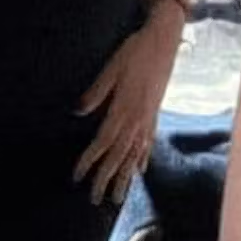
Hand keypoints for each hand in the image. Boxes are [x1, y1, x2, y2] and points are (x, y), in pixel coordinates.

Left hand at [75, 5, 182, 206]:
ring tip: (118, 197)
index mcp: (123, 108)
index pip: (103, 142)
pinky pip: (148, 143)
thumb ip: (96, 92)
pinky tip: (139, 171)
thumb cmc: (135, 50)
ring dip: (125, 176)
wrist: (164, 40)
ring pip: (135, 154)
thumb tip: (77, 111)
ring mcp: (148, 118)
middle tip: (95, 199)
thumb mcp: (112, 67)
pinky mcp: (155, 114)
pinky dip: (142, 159)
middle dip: (106, 179)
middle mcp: (137, 119)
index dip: (89, 161)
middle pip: (119, 156)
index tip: (76, 177)